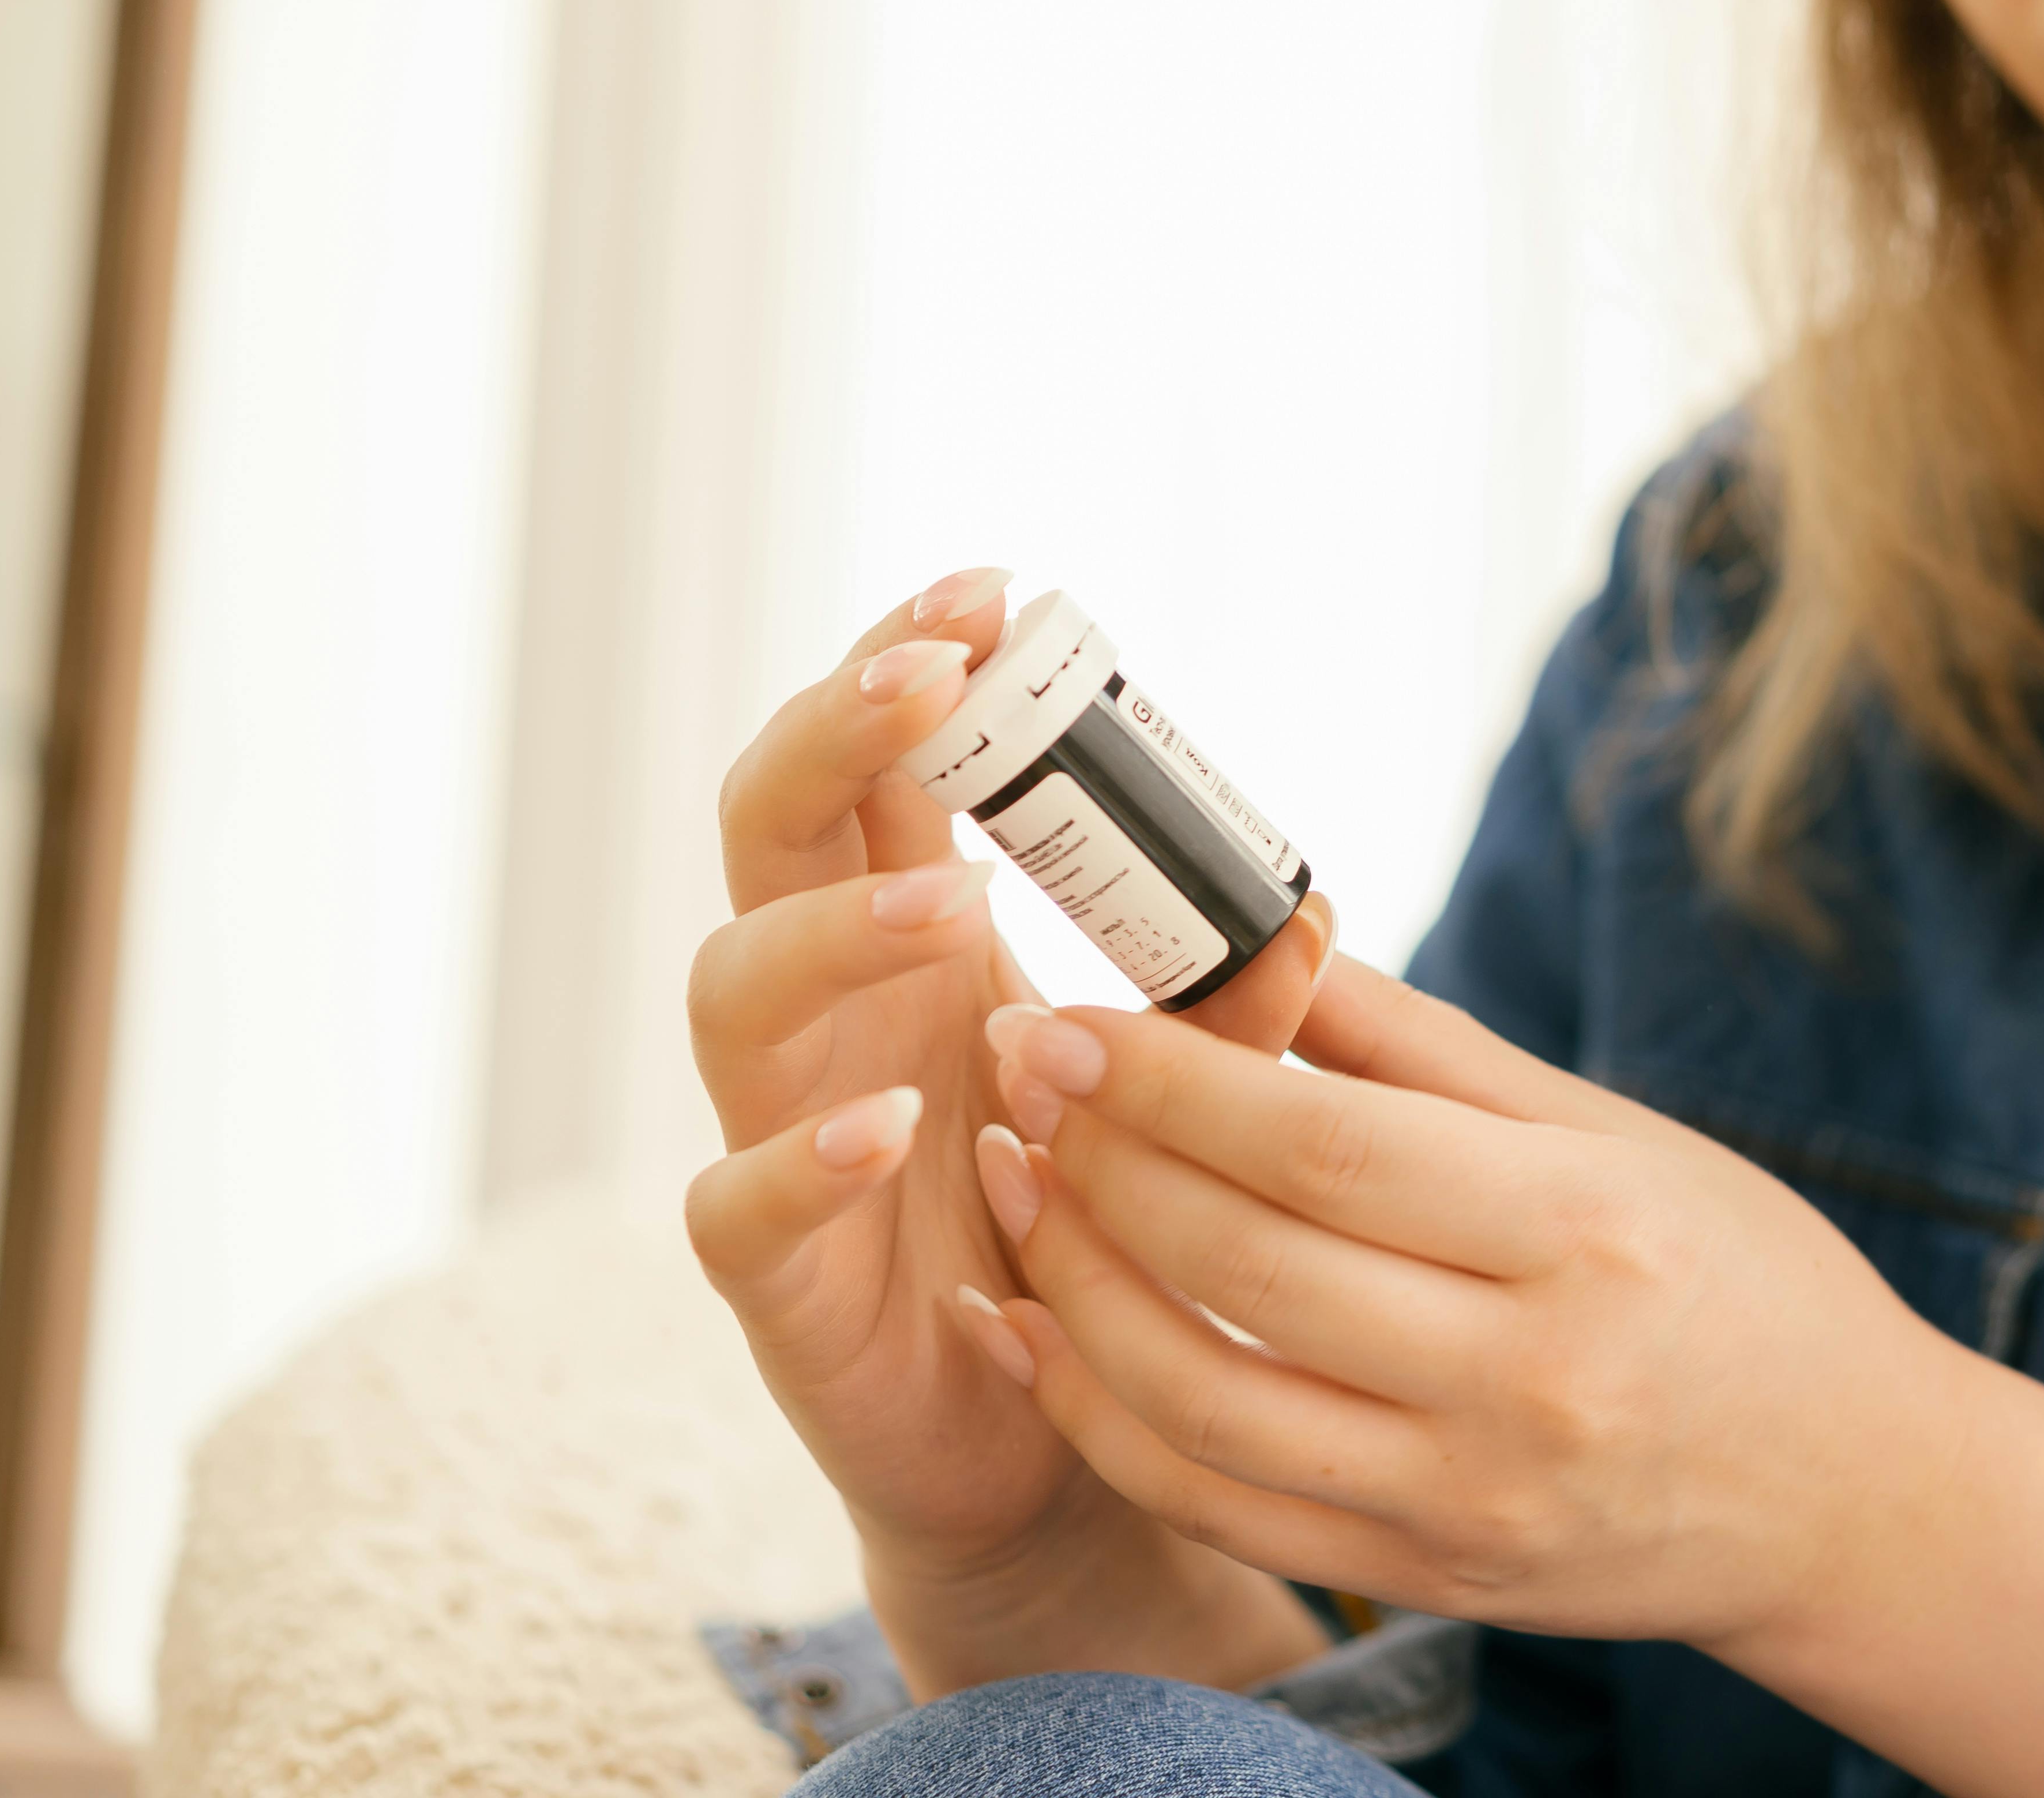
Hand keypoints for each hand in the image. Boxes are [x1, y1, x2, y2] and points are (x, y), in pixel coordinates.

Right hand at [682, 566, 1330, 1693]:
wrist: (1042, 1450)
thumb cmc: (1090, 1235)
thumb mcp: (1178, 1103)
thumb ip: (1229, 1014)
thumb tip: (1310, 905)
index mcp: (911, 945)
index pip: (877, 769)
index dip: (904, 669)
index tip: (986, 592)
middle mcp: (826, 1019)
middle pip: (769, 831)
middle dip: (836, 733)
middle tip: (930, 672)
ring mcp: (778, 1137)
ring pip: (733, 992)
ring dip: (835, 928)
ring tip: (947, 894)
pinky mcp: (778, 1284)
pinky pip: (737, 1206)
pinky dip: (799, 1159)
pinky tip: (886, 1122)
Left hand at [950, 958, 1966, 1652]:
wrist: (1850, 1495)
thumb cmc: (1742, 1278)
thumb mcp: (1618, 1134)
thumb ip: (1431, 1052)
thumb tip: (1266, 937)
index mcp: (1585, 1233)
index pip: (1328, 1148)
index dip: (1173, 1079)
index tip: (1072, 1011)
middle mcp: (1528, 1377)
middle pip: (1249, 1261)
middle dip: (1100, 1155)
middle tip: (1015, 1063)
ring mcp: (1470, 1498)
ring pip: (1203, 1398)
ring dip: (1073, 1283)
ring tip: (1014, 1182)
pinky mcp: (1429, 1577)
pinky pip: (1217, 1504)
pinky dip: (1103, 1416)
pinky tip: (1039, 1328)